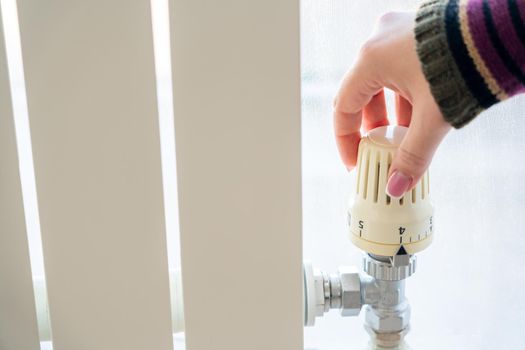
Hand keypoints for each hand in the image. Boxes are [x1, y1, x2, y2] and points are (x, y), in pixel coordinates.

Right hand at [333, 11, 450, 197]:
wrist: (500, 35)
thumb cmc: (463, 66)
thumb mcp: (433, 118)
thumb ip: (412, 155)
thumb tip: (396, 187)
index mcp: (371, 60)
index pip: (343, 107)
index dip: (346, 140)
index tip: (354, 161)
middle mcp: (378, 44)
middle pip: (362, 96)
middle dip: (373, 128)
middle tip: (380, 151)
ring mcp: (397, 36)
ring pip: (382, 84)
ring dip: (392, 114)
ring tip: (406, 138)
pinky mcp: (415, 35)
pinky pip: (399, 71)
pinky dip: (406, 96)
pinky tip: (421, 116)